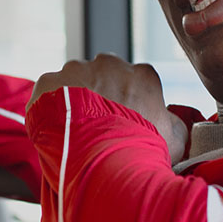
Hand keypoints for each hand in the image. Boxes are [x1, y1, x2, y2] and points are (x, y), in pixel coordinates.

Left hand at [28, 54, 188, 164]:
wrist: (101, 157)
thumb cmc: (141, 149)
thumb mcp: (176, 140)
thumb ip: (176, 125)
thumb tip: (174, 124)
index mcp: (142, 74)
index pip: (137, 82)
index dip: (131, 103)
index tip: (125, 122)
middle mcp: (109, 64)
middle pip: (103, 75)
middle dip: (100, 95)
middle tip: (97, 126)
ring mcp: (76, 70)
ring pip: (73, 81)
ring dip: (72, 100)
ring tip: (73, 130)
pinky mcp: (49, 82)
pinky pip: (46, 92)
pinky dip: (48, 107)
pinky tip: (53, 128)